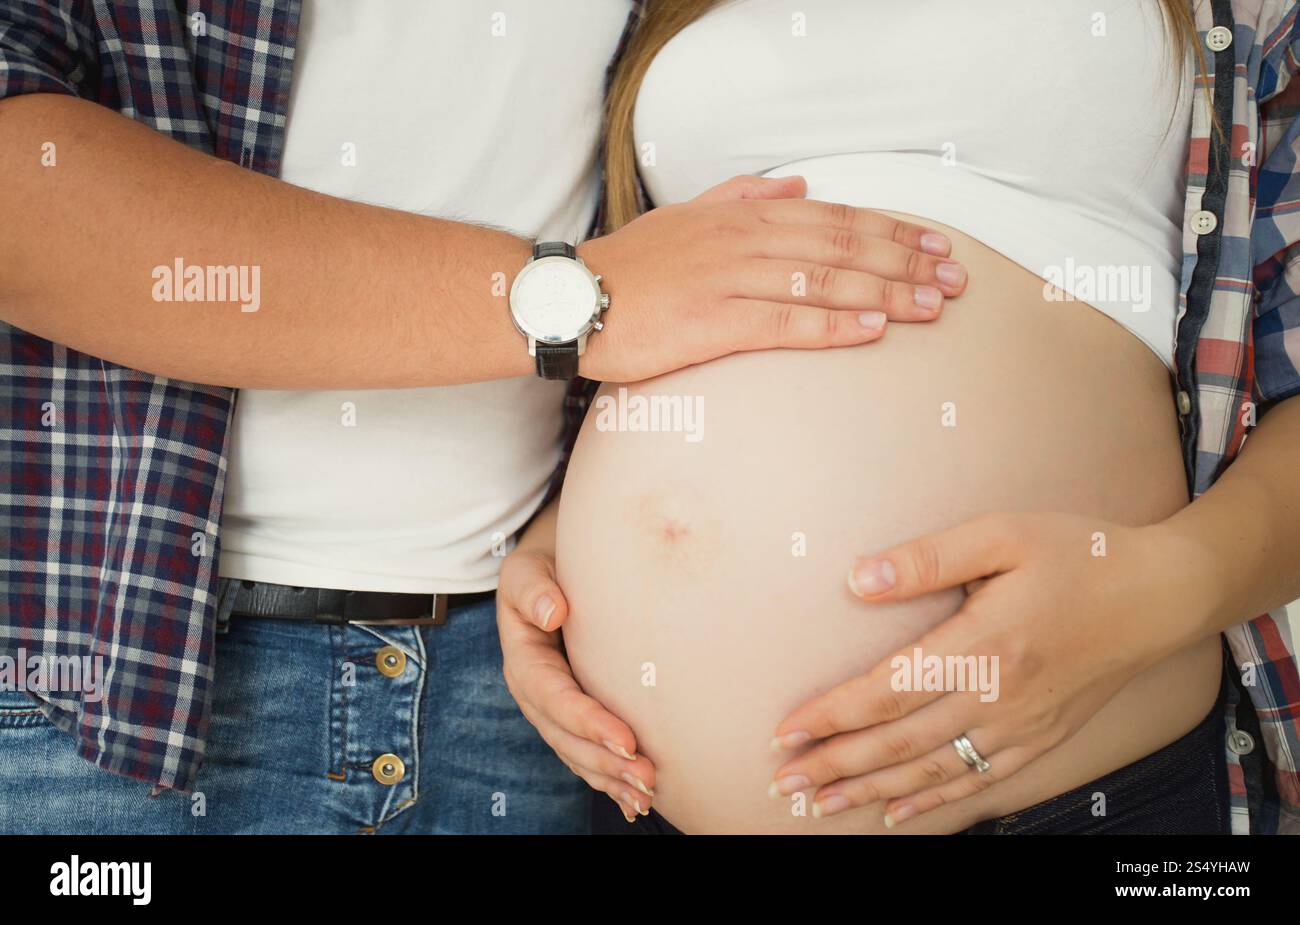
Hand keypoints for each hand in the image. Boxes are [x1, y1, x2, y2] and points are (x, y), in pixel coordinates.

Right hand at [496, 547, 656, 822]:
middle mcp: (535, 693)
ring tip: (646, 795)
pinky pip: (587, 755)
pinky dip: (609, 780)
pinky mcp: (573, 716)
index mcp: (523, 660)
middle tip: (646, 777)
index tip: (626, 739)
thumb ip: (534, 588)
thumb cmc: (544, 567)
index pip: (555, 698)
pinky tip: (634, 802)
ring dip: (610, 778)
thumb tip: (553, 613)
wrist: (553, 567)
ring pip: (578, 754)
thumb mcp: (527, 568)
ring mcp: (553, 710)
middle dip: (604, 762)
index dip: (588, 721)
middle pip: (567, 737)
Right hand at [578, 174, 966, 381]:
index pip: (835, 218)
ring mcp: (732, 280)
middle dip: (907, 262)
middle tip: (956, 279)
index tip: (936, 245)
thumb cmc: (634, 265)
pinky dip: (835, 323)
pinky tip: (873, 329)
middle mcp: (746, 241)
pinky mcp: (715, 323)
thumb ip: (745, 195)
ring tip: (933, 307)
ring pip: (825, 281)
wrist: (575, 298)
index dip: (891, 231)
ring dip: (887, 293)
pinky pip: (787, 322)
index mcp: (745, 217)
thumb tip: (799, 186)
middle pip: (843, 246)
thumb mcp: (690, 214)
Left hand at [769, 513, 1213, 826]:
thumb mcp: (1001, 535)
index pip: (887, 691)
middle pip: (898, 743)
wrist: (1160, 594)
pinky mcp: (1039, 739)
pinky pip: (976, 782)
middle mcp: (998, 698)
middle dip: (835, 764)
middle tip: (783, 779)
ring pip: (930, 772)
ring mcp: (1020, 727)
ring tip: (819, 802)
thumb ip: (926, 560)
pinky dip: (931, 802)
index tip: (786, 731)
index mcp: (982, 646)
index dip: (831, 716)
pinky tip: (895, 812)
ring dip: (870, 790)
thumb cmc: (1077, 555)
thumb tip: (858, 579)